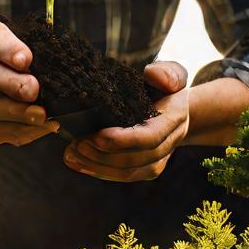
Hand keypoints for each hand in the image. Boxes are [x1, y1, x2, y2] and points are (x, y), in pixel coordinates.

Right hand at [0, 21, 59, 150]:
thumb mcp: (8, 49)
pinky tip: (38, 129)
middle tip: (33, 90)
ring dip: (13, 113)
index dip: (7, 49)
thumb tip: (52, 72)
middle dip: (8, 83)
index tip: (26, 60)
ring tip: (40, 116)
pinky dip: (16, 131)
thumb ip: (23, 55)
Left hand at [63, 61, 189, 181]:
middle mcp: (168, 145)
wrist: (176, 110)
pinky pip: (122, 175)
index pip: (149, 137)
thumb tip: (153, 75)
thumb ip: (166, 73)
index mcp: (173, 120)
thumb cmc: (167, 88)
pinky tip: (78, 163)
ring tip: (71, 154)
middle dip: (102, 154)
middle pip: (134, 159)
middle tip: (76, 143)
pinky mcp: (145, 168)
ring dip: (96, 165)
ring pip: (127, 171)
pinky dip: (99, 171)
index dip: (123, 140)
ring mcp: (157, 161)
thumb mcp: (172, 74)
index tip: (97, 135)